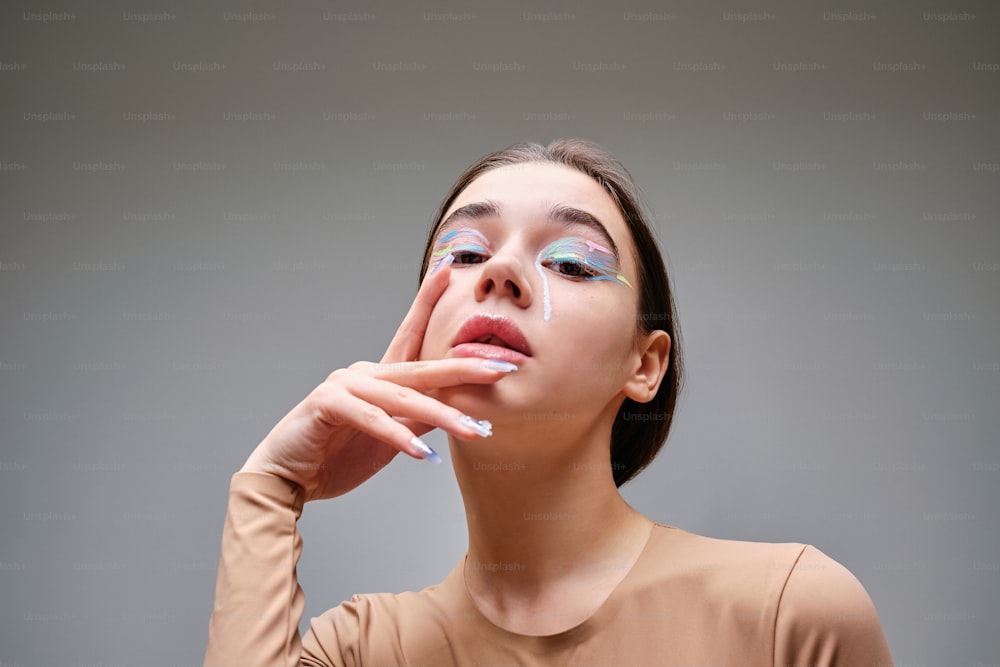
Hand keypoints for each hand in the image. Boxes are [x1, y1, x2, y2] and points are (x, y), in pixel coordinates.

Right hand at [239, 258, 514, 501]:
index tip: (449, 271)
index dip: (428, 303)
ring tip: (476, 431)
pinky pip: (371, 419)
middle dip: (465, 368)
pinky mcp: (326, 405)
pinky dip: (398, 436)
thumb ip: (419, 418)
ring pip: (403, 397)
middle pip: (420, 367)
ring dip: (443, 416)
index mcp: (377, 375)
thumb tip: (458, 409)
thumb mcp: (390, 437)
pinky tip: (423, 454)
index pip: (411, 336)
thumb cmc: (336, 454)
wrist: (288, 477)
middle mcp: (361, 372)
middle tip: (502, 367)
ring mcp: (342, 385)